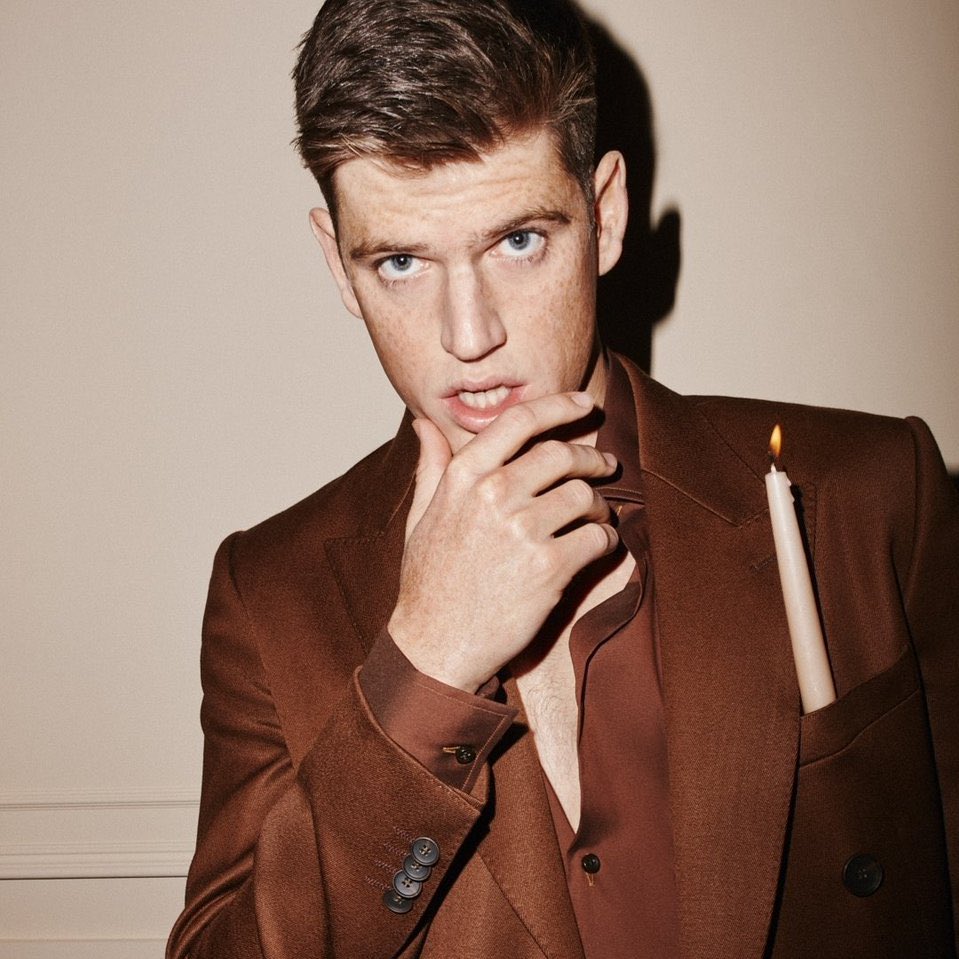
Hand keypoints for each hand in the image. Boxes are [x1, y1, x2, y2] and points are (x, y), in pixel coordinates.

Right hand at [387, 392, 617, 691]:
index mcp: (463, 477)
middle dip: (592, 457)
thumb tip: (423, 423)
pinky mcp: (550, 567)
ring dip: (600, 505)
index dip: (557, 406)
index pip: (518, 422)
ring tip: (598, 516)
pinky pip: (598, 537)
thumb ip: (430, 466)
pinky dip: (607, 540)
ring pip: (586, 495)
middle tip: (606, 466)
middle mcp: (494, 494)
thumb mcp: (419, 516)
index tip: (582, 404)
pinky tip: (599, 546)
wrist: (436, 645)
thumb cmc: (428, 581)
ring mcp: (523, 530)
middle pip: (562, 455)